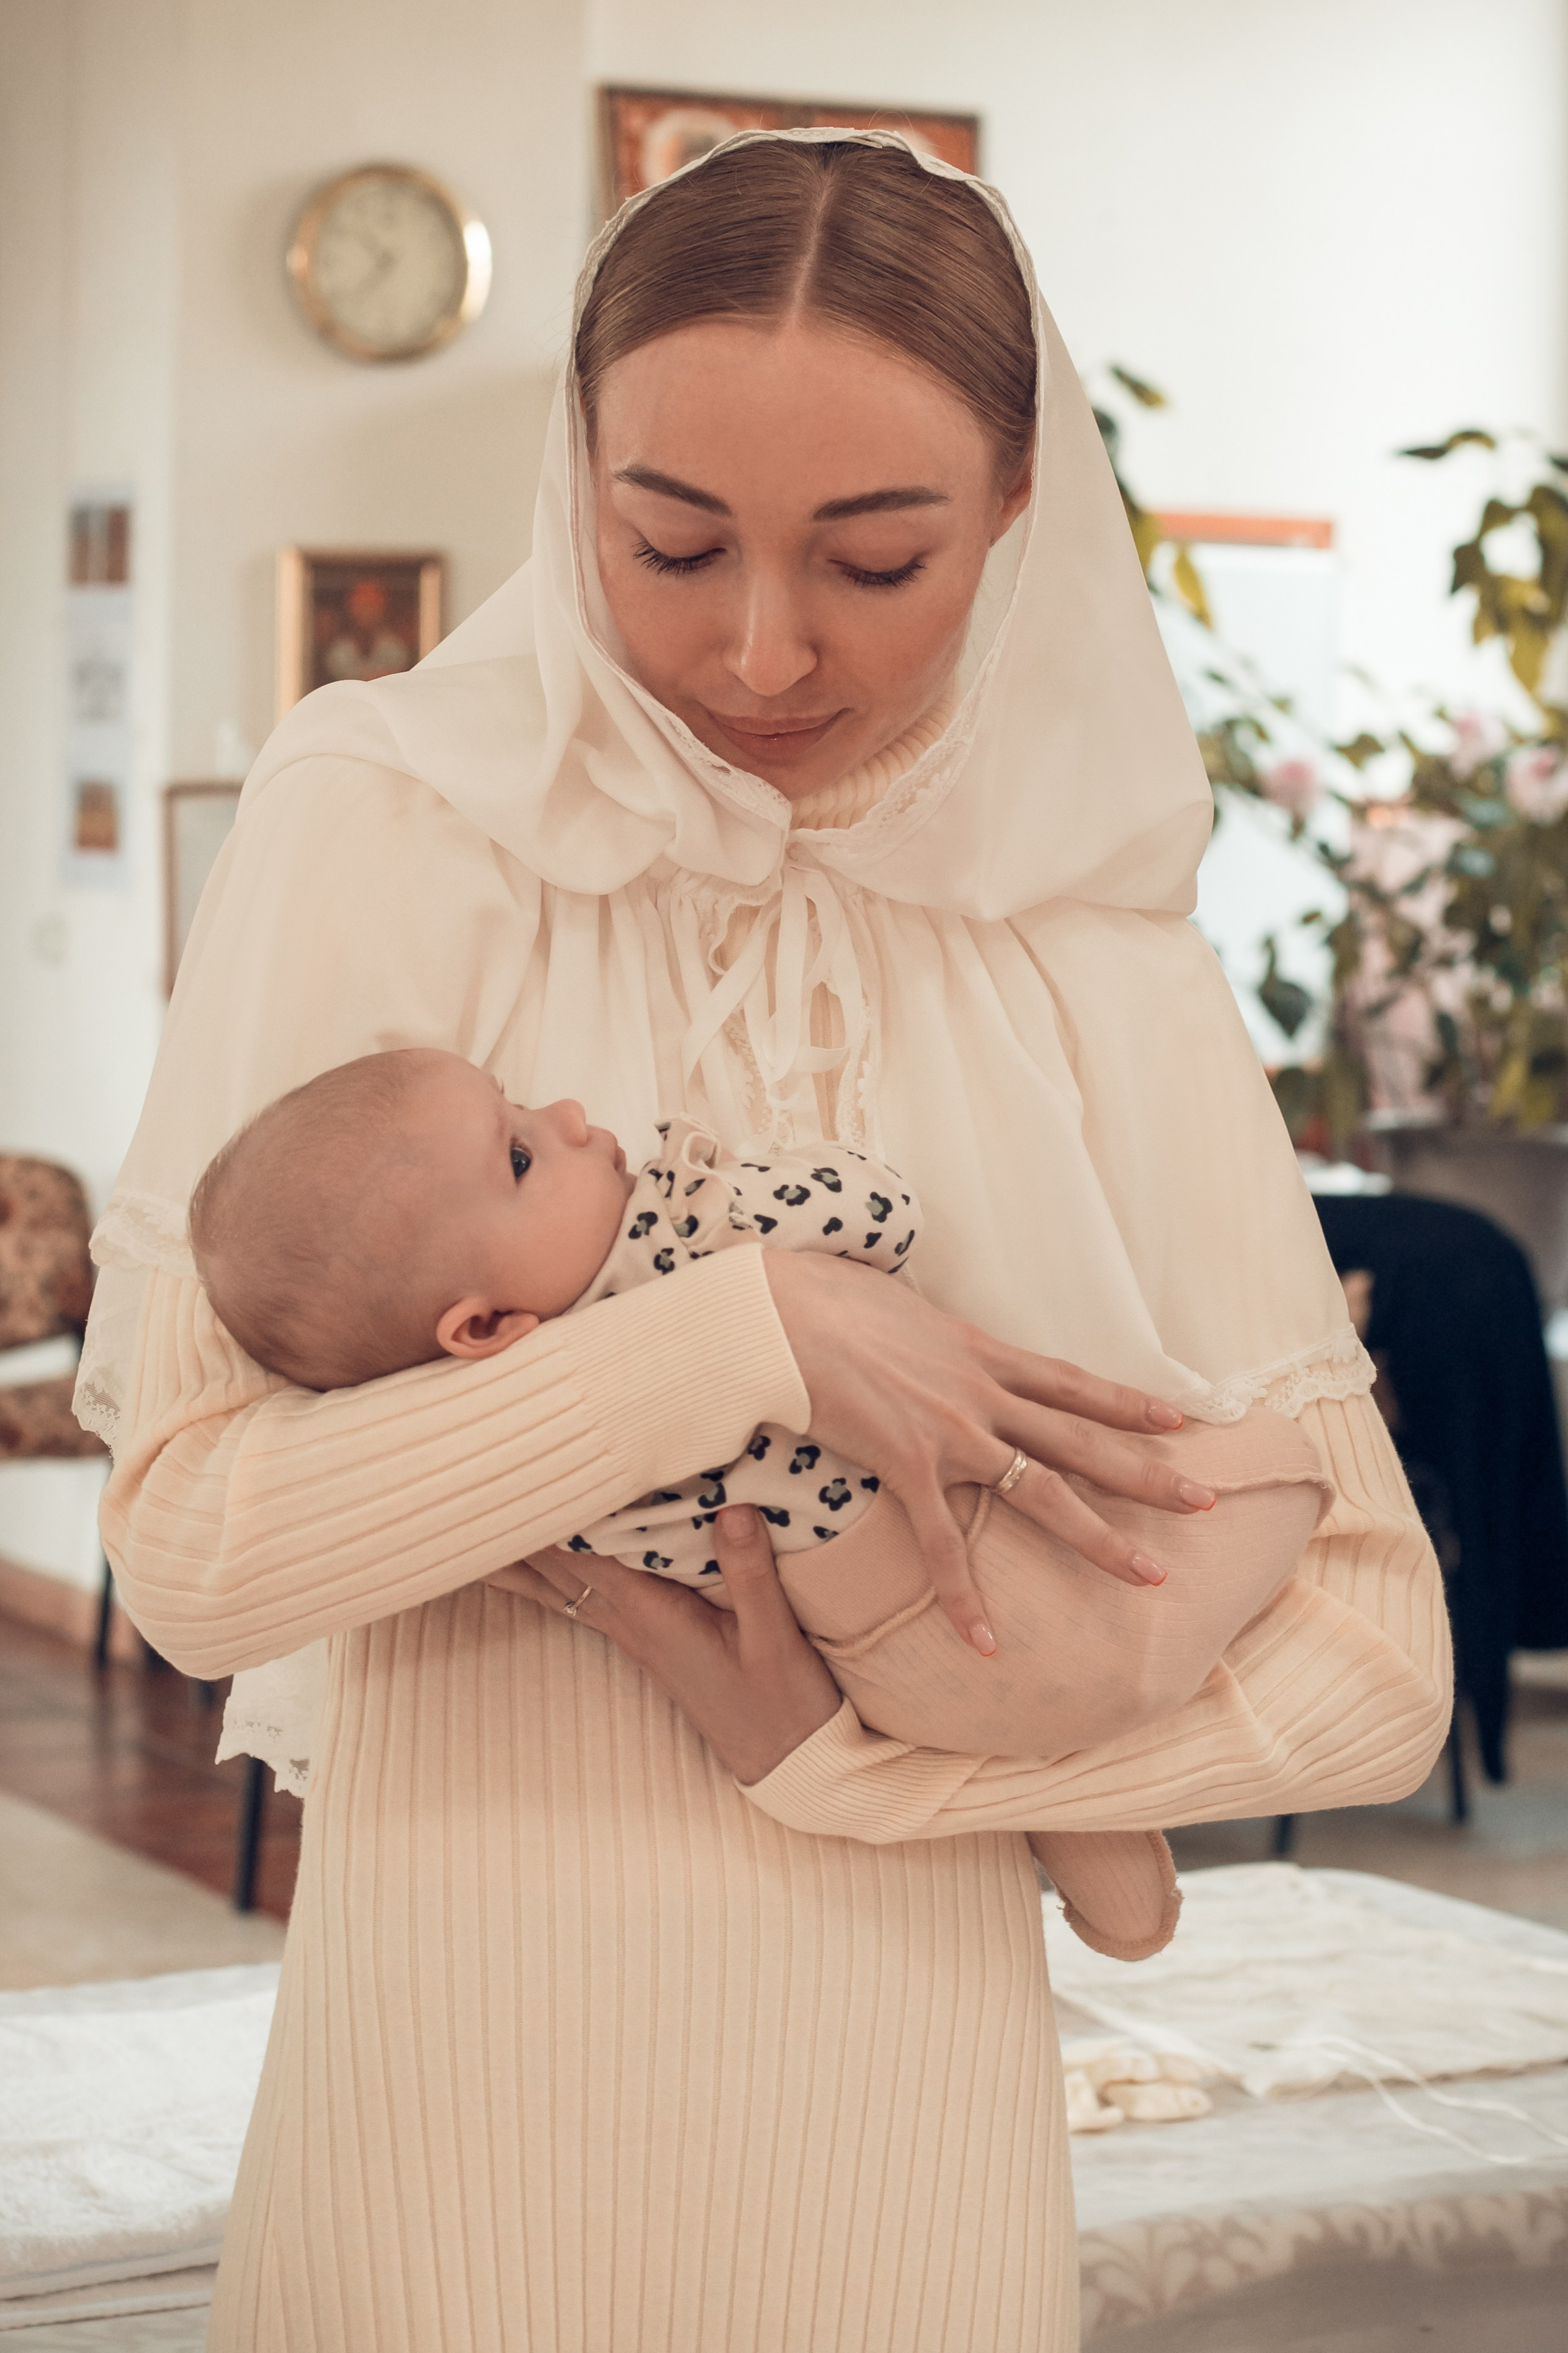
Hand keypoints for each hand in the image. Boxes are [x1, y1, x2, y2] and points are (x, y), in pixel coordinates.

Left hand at [487, 1511, 840, 1784]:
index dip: (548, 1511)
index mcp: (651, 1614)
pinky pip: (579, 1593)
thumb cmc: (781, 1700)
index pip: (582, 1553)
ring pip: (557, 1582)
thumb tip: (732, 1507)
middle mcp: (627, 1621)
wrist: (784, 1758)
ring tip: (467, 1519)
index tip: (518, 1469)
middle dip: (516, 1522)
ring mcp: (631, 1630)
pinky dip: (547, 1569)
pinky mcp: (643, 1635)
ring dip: (518, 1550)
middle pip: (552, 1565)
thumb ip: (750, 1573)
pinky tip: (526, 1560)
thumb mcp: (776, 1637)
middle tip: (472, 1479)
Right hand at [762, 1255, 1215, 1654]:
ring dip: (1100, 1539)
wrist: (779, 1316)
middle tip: (1206, 1501)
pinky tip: (986, 1643)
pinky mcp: (906, 1465)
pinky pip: (944, 1544)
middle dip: (1149, 1474)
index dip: (1127, 1402)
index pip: (1072, 1382)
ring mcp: (950, 1432)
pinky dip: (964, 1597)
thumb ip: (926, 1335)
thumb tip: (921, 1335)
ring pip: (1044, 1492)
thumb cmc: (824, 1299)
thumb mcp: (896, 1307)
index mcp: (982, 1351)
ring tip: (1151, 1576)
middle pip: (1083, 1440)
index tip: (1178, 1419)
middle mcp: (981, 1393)